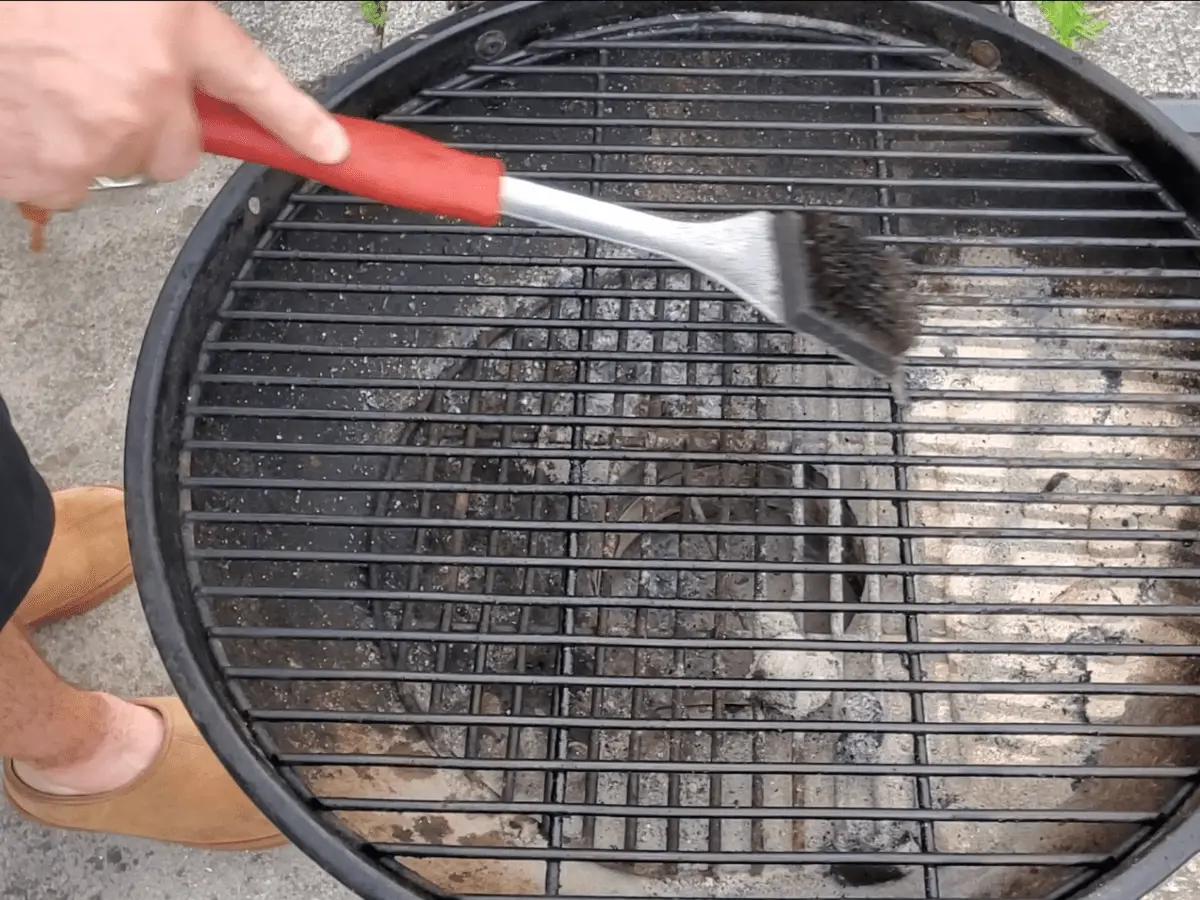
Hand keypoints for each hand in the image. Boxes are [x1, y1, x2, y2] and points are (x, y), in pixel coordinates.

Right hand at [0, 1, 349, 210]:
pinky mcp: (48, 170)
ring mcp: (99, 137)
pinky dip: (40, 155)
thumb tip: (179, 65)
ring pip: (117, 165)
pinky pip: (64, 183)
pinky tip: (21, 107)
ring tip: (46, 84)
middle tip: (96, 79)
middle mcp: (148, 90)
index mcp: (174, 31)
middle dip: (144, 125)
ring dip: (88, 138)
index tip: (334, 151)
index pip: (257, 86)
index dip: (299, 124)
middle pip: (175, 150)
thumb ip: (167, 33)